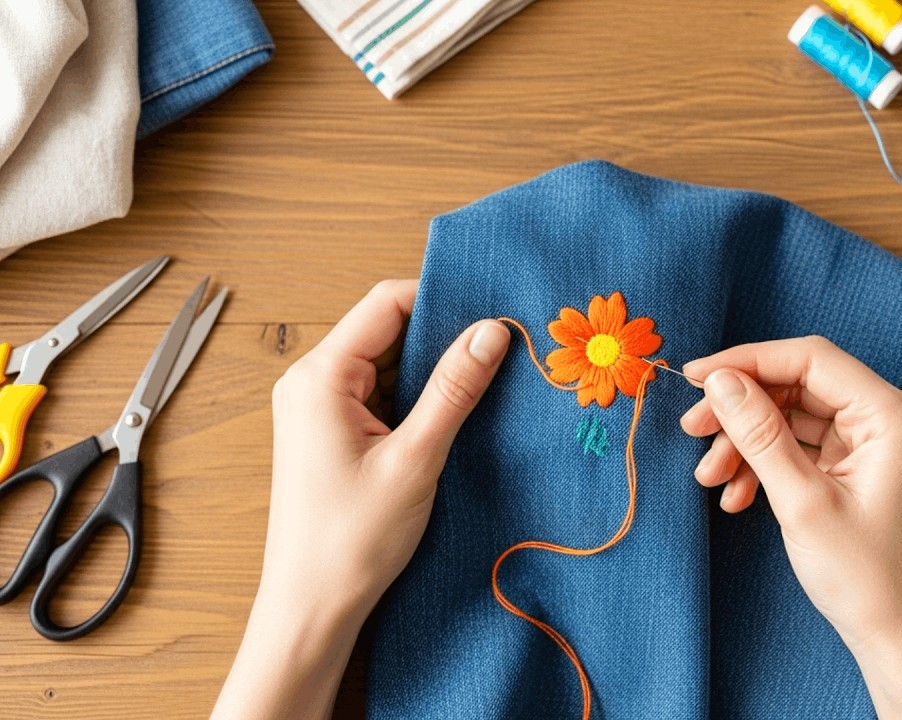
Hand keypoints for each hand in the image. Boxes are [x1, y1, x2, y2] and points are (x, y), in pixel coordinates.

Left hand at [213, 280, 510, 719]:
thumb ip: (454, 389)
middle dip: (442, 340)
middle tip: (497, 356)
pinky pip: (380, 394)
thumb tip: (492, 331)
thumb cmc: (350, 542)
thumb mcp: (415, 458)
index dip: (441, 301)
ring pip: (387, 363)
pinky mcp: (331, 432)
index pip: (386, 303)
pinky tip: (449, 419)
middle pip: (387, 329)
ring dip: (431, 374)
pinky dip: (416, 400)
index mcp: (319, 377)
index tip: (491, 317)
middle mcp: (311, 382)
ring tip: (478, 392)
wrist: (312, 607)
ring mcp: (318, 407)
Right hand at [680, 336, 901, 719]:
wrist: (900, 640)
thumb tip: (720, 381)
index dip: (747, 362)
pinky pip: (805, 447)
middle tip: (693, 431)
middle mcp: (892, 419)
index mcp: (894, 416)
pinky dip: (767, 465)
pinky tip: (737, 495)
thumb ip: (759, 433)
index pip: (811, 359)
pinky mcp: (862, 467)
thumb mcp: (802, 502)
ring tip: (711, 478)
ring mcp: (877, 444)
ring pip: (795, 419)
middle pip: (800, 386)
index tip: (695, 377)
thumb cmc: (868, 579)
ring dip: (748, 443)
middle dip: (742, 410)